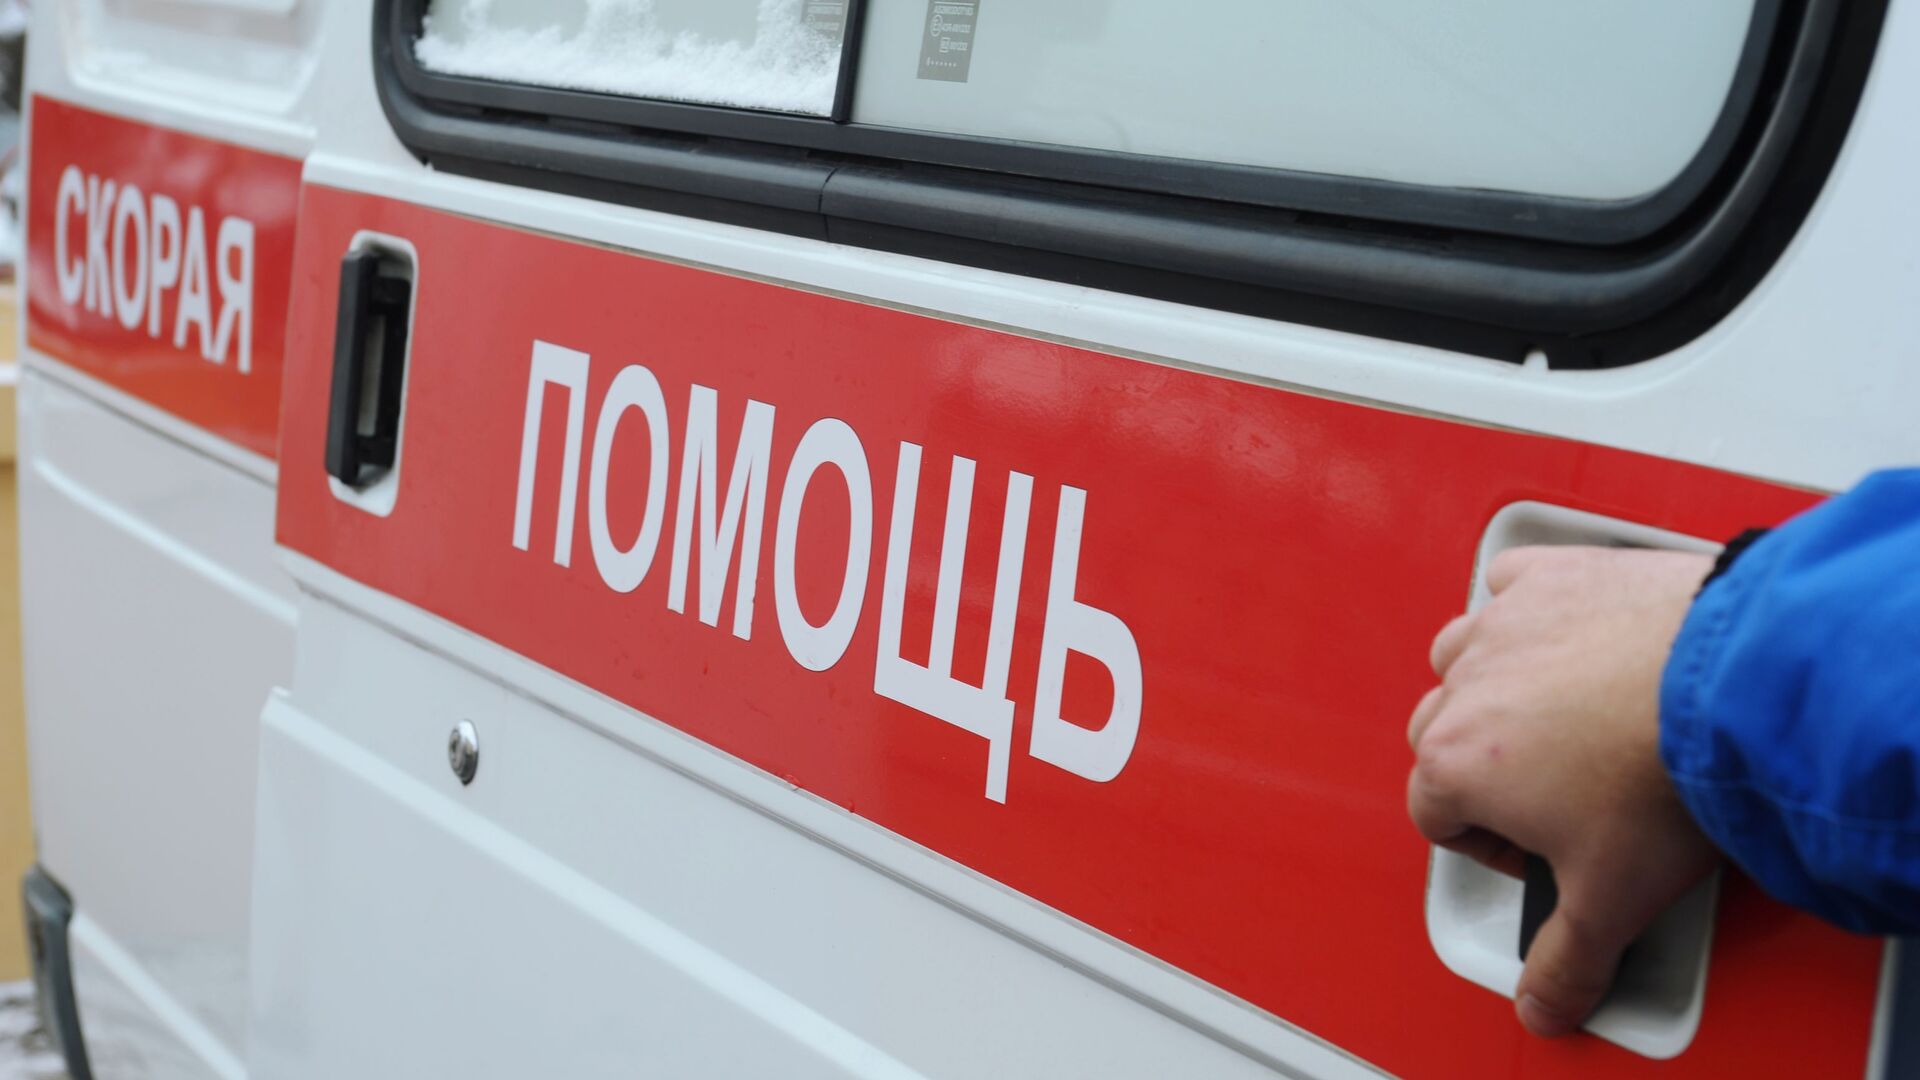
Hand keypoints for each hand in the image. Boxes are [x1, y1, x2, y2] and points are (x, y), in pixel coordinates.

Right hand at [1406, 545, 1719, 1037]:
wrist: (1735, 683)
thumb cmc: (1662, 776)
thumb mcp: (1613, 896)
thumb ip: (1565, 959)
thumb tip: (1545, 1000)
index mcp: (1454, 764)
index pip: (1433, 814)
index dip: (1487, 843)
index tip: (1540, 850)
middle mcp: (1464, 685)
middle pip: (1436, 733)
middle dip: (1481, 767)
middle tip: (1553, 795)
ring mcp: (1507, 623)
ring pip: (1460, 655)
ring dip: (1490, 683)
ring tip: (1555, 714)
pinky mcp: (1556, 573)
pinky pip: (1512, 584)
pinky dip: (1525, 604)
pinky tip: (1564, 629)